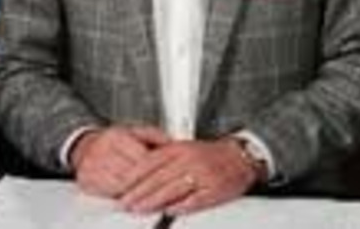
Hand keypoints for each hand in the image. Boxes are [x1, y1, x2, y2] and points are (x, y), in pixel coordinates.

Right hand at [71, 125, 170, 197]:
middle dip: (147, 181)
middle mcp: (103, 150)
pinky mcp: (87, 181)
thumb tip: (172, 142)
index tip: (166, 173)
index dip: (155, 167)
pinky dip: (122, 196)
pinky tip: (132, 196)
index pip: (140, 156)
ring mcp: (93, 167)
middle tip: (161, 186)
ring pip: (121, 185)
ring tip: (149, 192)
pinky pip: (108, 193)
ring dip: (136, 191)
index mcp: (116, 136)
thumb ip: (154, 134)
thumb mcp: (133, 131)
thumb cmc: (112, 140)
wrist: (84, 146)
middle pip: (131, 172)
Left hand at [119, 137, 258, 214]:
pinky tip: (168, 211)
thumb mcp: (184, 148)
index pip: (150, 161)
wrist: (238, 157)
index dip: (133, 175)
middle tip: (124, 202)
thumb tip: (140, 172)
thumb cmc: (209, 155)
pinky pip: (193, 200)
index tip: (120, 186)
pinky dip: (179, 206)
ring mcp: (201, 175)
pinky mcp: (213, 190)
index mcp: (179, 148)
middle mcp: (188, 159)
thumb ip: (163, 158)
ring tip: (138, 209)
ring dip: (152, 201)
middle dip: (138, 192)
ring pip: (172, 189)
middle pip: (158, 177)